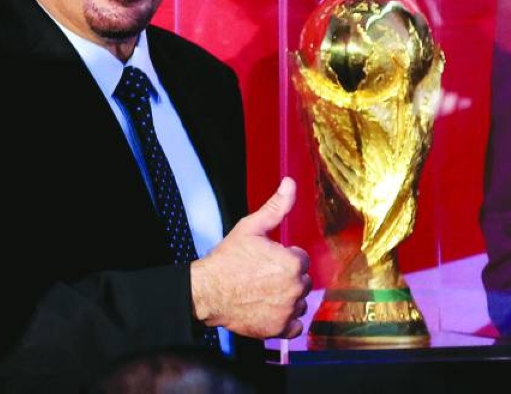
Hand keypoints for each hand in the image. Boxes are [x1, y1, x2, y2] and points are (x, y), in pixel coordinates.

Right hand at [190, 177, 311, 337]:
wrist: (207, 292)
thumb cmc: (227, 260)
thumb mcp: (251, 227)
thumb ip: (276, 206)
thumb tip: (290, 183)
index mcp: (292, 262)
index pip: (302, 259)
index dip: (285, 258)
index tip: (267, 261)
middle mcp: (294, 288)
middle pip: (303, 281)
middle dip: (288, 278)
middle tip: (263, 277)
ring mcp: (286, 310)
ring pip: (300, 302)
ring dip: (288, 299)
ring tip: (264, 292)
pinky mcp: (278, 328)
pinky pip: (295, 325)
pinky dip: (286, 320)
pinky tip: (269, 309)